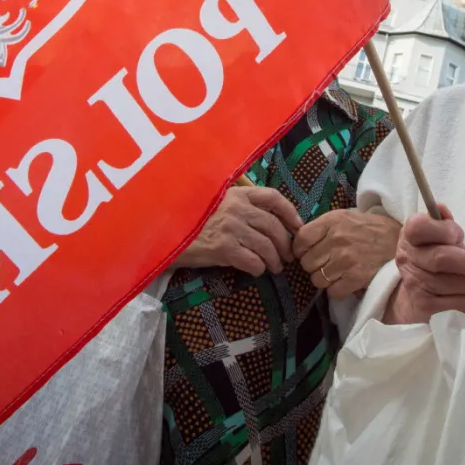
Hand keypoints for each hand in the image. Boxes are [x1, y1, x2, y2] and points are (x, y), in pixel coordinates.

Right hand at [173, 186, 303, 275]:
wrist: (166, 234)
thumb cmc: (192, 219)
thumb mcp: (217, 203)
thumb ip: (240, 205)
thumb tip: (269, 220)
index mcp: (238, 194)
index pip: (273, 197)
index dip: (290, 212)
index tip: (298, 227)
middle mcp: (237, 208)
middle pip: (274, 226)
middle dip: (285, 244)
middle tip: (287, 256)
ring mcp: (231, 228)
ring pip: (266, 246)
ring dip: (275, 260)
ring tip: (274, 267)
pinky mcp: (223, 248)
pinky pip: (252, 261)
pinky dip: (259, 268)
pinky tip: (256, 271)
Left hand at [293, 209, 400, 298]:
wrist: (400, 239)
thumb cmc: (368, 228)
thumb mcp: (344, 217)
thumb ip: (321, 228)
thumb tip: (296, 244)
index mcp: (332, 222)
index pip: (300, 240)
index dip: (301, 249)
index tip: (309, 252)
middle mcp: (337, 240)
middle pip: (306, 263)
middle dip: (314, 265)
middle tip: (326, 262)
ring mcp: (346, 260)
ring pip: (317, 280)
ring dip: (325, 279)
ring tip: (337, 272)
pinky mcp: (357, 277)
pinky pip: (333, 291)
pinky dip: (337, 289)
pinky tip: (346, 280)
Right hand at [383, 204, 464, 324]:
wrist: (412, 293)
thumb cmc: (432, 255)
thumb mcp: (435, 235)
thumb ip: (443, 222)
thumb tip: (441, 208)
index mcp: (410, 234)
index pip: (421, 226)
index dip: (445, 230)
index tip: (459, 236)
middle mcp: (407, 257)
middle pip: (441, 258)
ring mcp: (413, 282)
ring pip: (450, 283)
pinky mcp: (423, 304)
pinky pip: (454, 302)